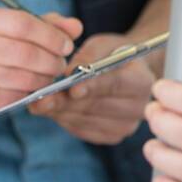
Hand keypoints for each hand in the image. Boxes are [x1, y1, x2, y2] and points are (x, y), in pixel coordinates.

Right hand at [0, 7, 79, 120]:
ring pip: (19, 78)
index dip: (51, 36)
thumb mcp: (16, 28)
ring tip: (49, 77)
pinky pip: (10, 98)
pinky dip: (27, 95)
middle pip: (23, 52)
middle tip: (60, 65)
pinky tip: (31, 90)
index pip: (23, 23)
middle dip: (50, 61)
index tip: (67, 45)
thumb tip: (76, 26)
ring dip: (42, 80)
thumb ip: (49, 24)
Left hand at [29, 33, 155, 144]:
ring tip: (39, 103)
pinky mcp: (111, 137)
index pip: (115, 84)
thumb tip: (69, 73)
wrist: (129, 72)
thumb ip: (89, 56)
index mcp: (142, 80)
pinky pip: (82, 130)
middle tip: (40, 99)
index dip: (92, 87)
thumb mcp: (104, 44)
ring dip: (60, 112)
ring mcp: (126, 126)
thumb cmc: (114, 54)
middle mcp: (139, 108)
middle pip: (96, 106)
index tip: (71, 89)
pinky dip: (64, 119)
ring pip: (85, 120)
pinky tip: (52, 110)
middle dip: (66, 102)